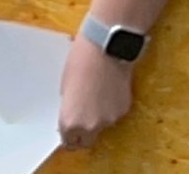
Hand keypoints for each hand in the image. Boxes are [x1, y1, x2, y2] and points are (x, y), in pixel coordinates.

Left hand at [58, 34, 132, 149]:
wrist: (105, 48)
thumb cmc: (78, 61)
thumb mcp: (64, 84)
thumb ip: (69, 105)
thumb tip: (72, 112)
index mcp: (72, 119)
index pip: (68, 141)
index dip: (66, 136)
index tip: (65, 130)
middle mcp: (92, 125)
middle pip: (86, 140)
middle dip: (81, 134)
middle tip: (77, 118)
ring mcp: (110, 119)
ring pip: (101, 126)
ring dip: (96, 117)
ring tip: (92, 94)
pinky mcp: (124, 110)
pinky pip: (113, 114)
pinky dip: (108, 107)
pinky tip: (105, 89)